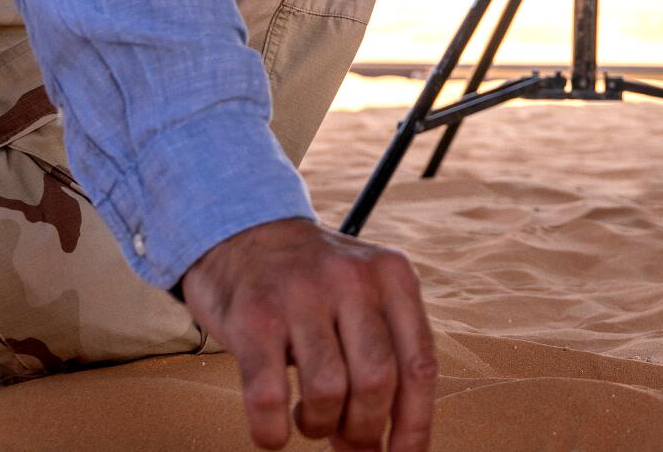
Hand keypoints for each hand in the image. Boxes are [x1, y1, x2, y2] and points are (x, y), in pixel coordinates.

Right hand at [180, 217, 436, 451]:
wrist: (242, 231)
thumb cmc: (312, 286)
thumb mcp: (362, 299)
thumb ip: (381, 358)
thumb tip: (382, 446)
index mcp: (393, 277)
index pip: (420, 364)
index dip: (414, 425)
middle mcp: (353, 279)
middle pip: (377, 382)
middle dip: (363, 429)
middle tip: (345, 439)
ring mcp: (301, 294)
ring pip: (328, 392)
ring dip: (319, 427)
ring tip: (308, 420)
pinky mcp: (253, 316)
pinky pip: (269, 396)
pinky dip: (272, 432)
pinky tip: (272, 431)